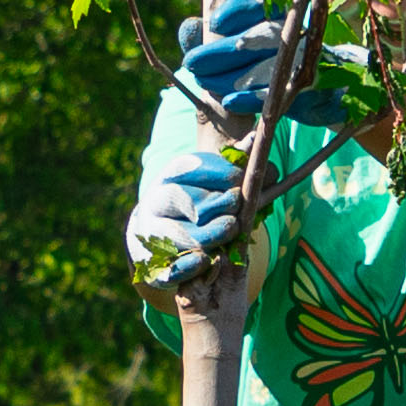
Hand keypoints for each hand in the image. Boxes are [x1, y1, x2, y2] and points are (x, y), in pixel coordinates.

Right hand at [123, 143, 245, 291]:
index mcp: (170, 176)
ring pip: (181, 235)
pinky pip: (172, 267)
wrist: (160, 230)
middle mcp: (156, 202)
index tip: (238, 179)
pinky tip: (208, 260)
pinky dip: (191, 266)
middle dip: (218, 205)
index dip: (218, 173)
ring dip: (211, 234)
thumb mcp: (212, 179)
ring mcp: (153, 233)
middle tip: (236, 207)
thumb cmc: (198, 199)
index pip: (190, 168)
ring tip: (230, 229)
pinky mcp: (154, 264)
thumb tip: (253, 138)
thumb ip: (234, 163)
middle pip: (187, 201)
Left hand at [176, 0, 340, 135]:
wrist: (326, 88)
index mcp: (280, 15)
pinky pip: (274, 94)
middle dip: (219, 51)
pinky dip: (250, 99)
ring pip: (263, 67)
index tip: (214, 24)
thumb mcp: (244, 44)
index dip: (237, 10)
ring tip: (205, 83)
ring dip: (229, 77)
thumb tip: (188, 26)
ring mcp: (303, 62)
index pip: (260, 3)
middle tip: (192, 63)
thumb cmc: (274, 60)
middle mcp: (294, 34)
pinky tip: (229, 101)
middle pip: (256, 38)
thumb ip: (214, 35)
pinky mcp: (304, 90)